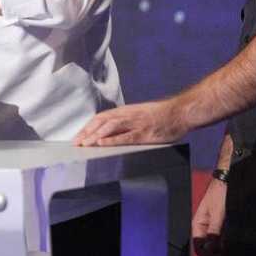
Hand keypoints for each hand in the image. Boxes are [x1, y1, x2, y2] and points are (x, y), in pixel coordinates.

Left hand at [72, 97, 190, 146]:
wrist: (180, 112)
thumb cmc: (161, 115)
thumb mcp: (140, 114)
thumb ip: (126, 121)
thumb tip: (111, 131)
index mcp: (125, 111)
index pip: (101, 118)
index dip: (88, 126)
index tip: (78, 136)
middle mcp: (128, 115)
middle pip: (102, 122)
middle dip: (87, 132)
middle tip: (76, 143)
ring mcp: (136, 123)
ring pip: (110, 128)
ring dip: (95, 136)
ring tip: (85, 143)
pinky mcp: (145, 133)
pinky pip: (126, 136)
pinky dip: (113, 140)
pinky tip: (102, 143)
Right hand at [191, 177, 229, 255]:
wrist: (230, 179)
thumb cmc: (220, 191)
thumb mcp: (217, 212)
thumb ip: (213, 230)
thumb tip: (210, 248)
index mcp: (199, 222)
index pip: (198, 244)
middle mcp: (205, 225)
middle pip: (206, 247)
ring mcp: (214, 225)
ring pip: (215, 245)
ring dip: (221, 255)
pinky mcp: (223, 224)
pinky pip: (222, 239)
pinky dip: (226, 247)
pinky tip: (230, 253)